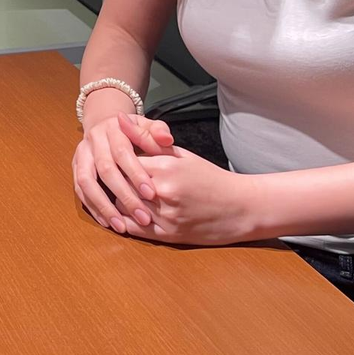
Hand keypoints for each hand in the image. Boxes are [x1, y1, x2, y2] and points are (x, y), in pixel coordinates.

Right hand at [72, 103, 174, 233]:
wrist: (104, 122)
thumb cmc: (132, 129)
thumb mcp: (146, 125)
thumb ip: (157, 132)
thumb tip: (167, 139)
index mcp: (112, 129)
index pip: (122, 151)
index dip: (135, 173)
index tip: (152, 194)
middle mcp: (93, 140)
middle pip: (105, 169)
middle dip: (124, 195)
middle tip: (142, 217)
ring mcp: (81, 154)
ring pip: (86, 181)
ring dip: (103, 206)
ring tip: (121, 227)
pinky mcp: (75, 167)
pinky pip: (79, 189)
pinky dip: (92, 207)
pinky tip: (107, 222)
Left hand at [122, 133, 262, 245]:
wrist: (241, 208)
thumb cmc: (209, 177)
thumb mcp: (179, 153)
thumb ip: (146, 138)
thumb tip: (118, 119)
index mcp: (165, 167)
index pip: (124, 161)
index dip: (118, 161)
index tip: (115, 159)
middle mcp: (163, 192)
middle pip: (121, 184)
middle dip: (116, 180)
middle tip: (112, 176)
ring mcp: (165, 216)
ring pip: (124, 206)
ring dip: (121, 200)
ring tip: (121, 193)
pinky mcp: (168, 235)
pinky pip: (133, 228)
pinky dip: (125, 220)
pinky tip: (127, 213)